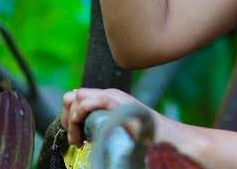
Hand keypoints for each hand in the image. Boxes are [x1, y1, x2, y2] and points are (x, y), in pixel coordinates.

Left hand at [60, 87, 185, 148]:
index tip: (75, 137)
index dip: (68, 116)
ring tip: (79, 141)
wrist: (169, 141)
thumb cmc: (146, 141)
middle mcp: (110, 94)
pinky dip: (79, 116)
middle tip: (75, 140)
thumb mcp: (117, 132)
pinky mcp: (119, 103)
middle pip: (72, 96)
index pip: (75, 97)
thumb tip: (82, 133)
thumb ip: (102, 127)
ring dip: (72, 120)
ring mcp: (115, 97)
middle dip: (67, 117)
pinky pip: (89, 101)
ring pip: (77, 97)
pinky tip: (84, 136)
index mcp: (108, 100)